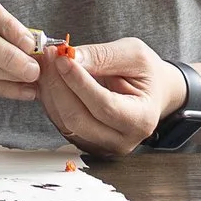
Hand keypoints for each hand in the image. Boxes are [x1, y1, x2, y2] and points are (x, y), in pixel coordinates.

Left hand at [36, 37, 184, 157]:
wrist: (151, 92)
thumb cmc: (146, 73)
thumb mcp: (134, 54)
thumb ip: (103, 56)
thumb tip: (72, 58)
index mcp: (141, 119)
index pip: (104, 106)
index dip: (79, 82)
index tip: (63, 58)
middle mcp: (122, 140)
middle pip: (78, 119)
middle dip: (58, 84)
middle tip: (49, 55)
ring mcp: (101, 145)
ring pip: (64, 122)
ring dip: (50, 90)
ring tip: (48, 62)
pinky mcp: (85, 141)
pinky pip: (60, 123)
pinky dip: (51, 99)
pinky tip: (51, 78)